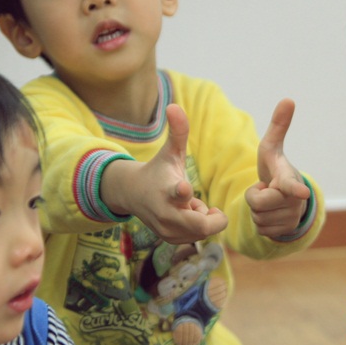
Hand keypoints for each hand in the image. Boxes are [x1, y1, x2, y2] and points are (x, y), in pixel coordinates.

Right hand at [102, 104, 227, 243]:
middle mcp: (166, 212)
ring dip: (202, 219)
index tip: (185, 188)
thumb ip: (178, 131)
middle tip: (206, 205)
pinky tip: (185, 215)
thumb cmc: (158, 170)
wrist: (132, 194)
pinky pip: (196, 237)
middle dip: (213, 217)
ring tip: (189, 207)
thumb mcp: (170, 151)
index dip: (183, 192)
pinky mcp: (169, 239)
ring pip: (202, 232)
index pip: (176, 193)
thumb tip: (175, 105)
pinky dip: (196, 228)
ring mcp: (167, 229)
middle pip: (201, 226)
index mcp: (167, 189)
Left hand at [245, 98, 310, 237]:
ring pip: (257, 217)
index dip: (294, 188)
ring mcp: (290, 218)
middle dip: (254, 196)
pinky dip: (259, 221)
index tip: (301, 192)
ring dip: (256, 209)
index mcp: (289, 179)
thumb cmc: (274, 168)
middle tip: (264, 188)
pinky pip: (259, 229)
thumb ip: (279, 126)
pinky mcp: (283, 231)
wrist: (284, 197)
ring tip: (268, 200)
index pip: (290, 184)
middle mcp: (294, 201)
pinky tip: (269, 213)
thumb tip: (288, 98)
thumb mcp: (271, 148)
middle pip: (256, 203)